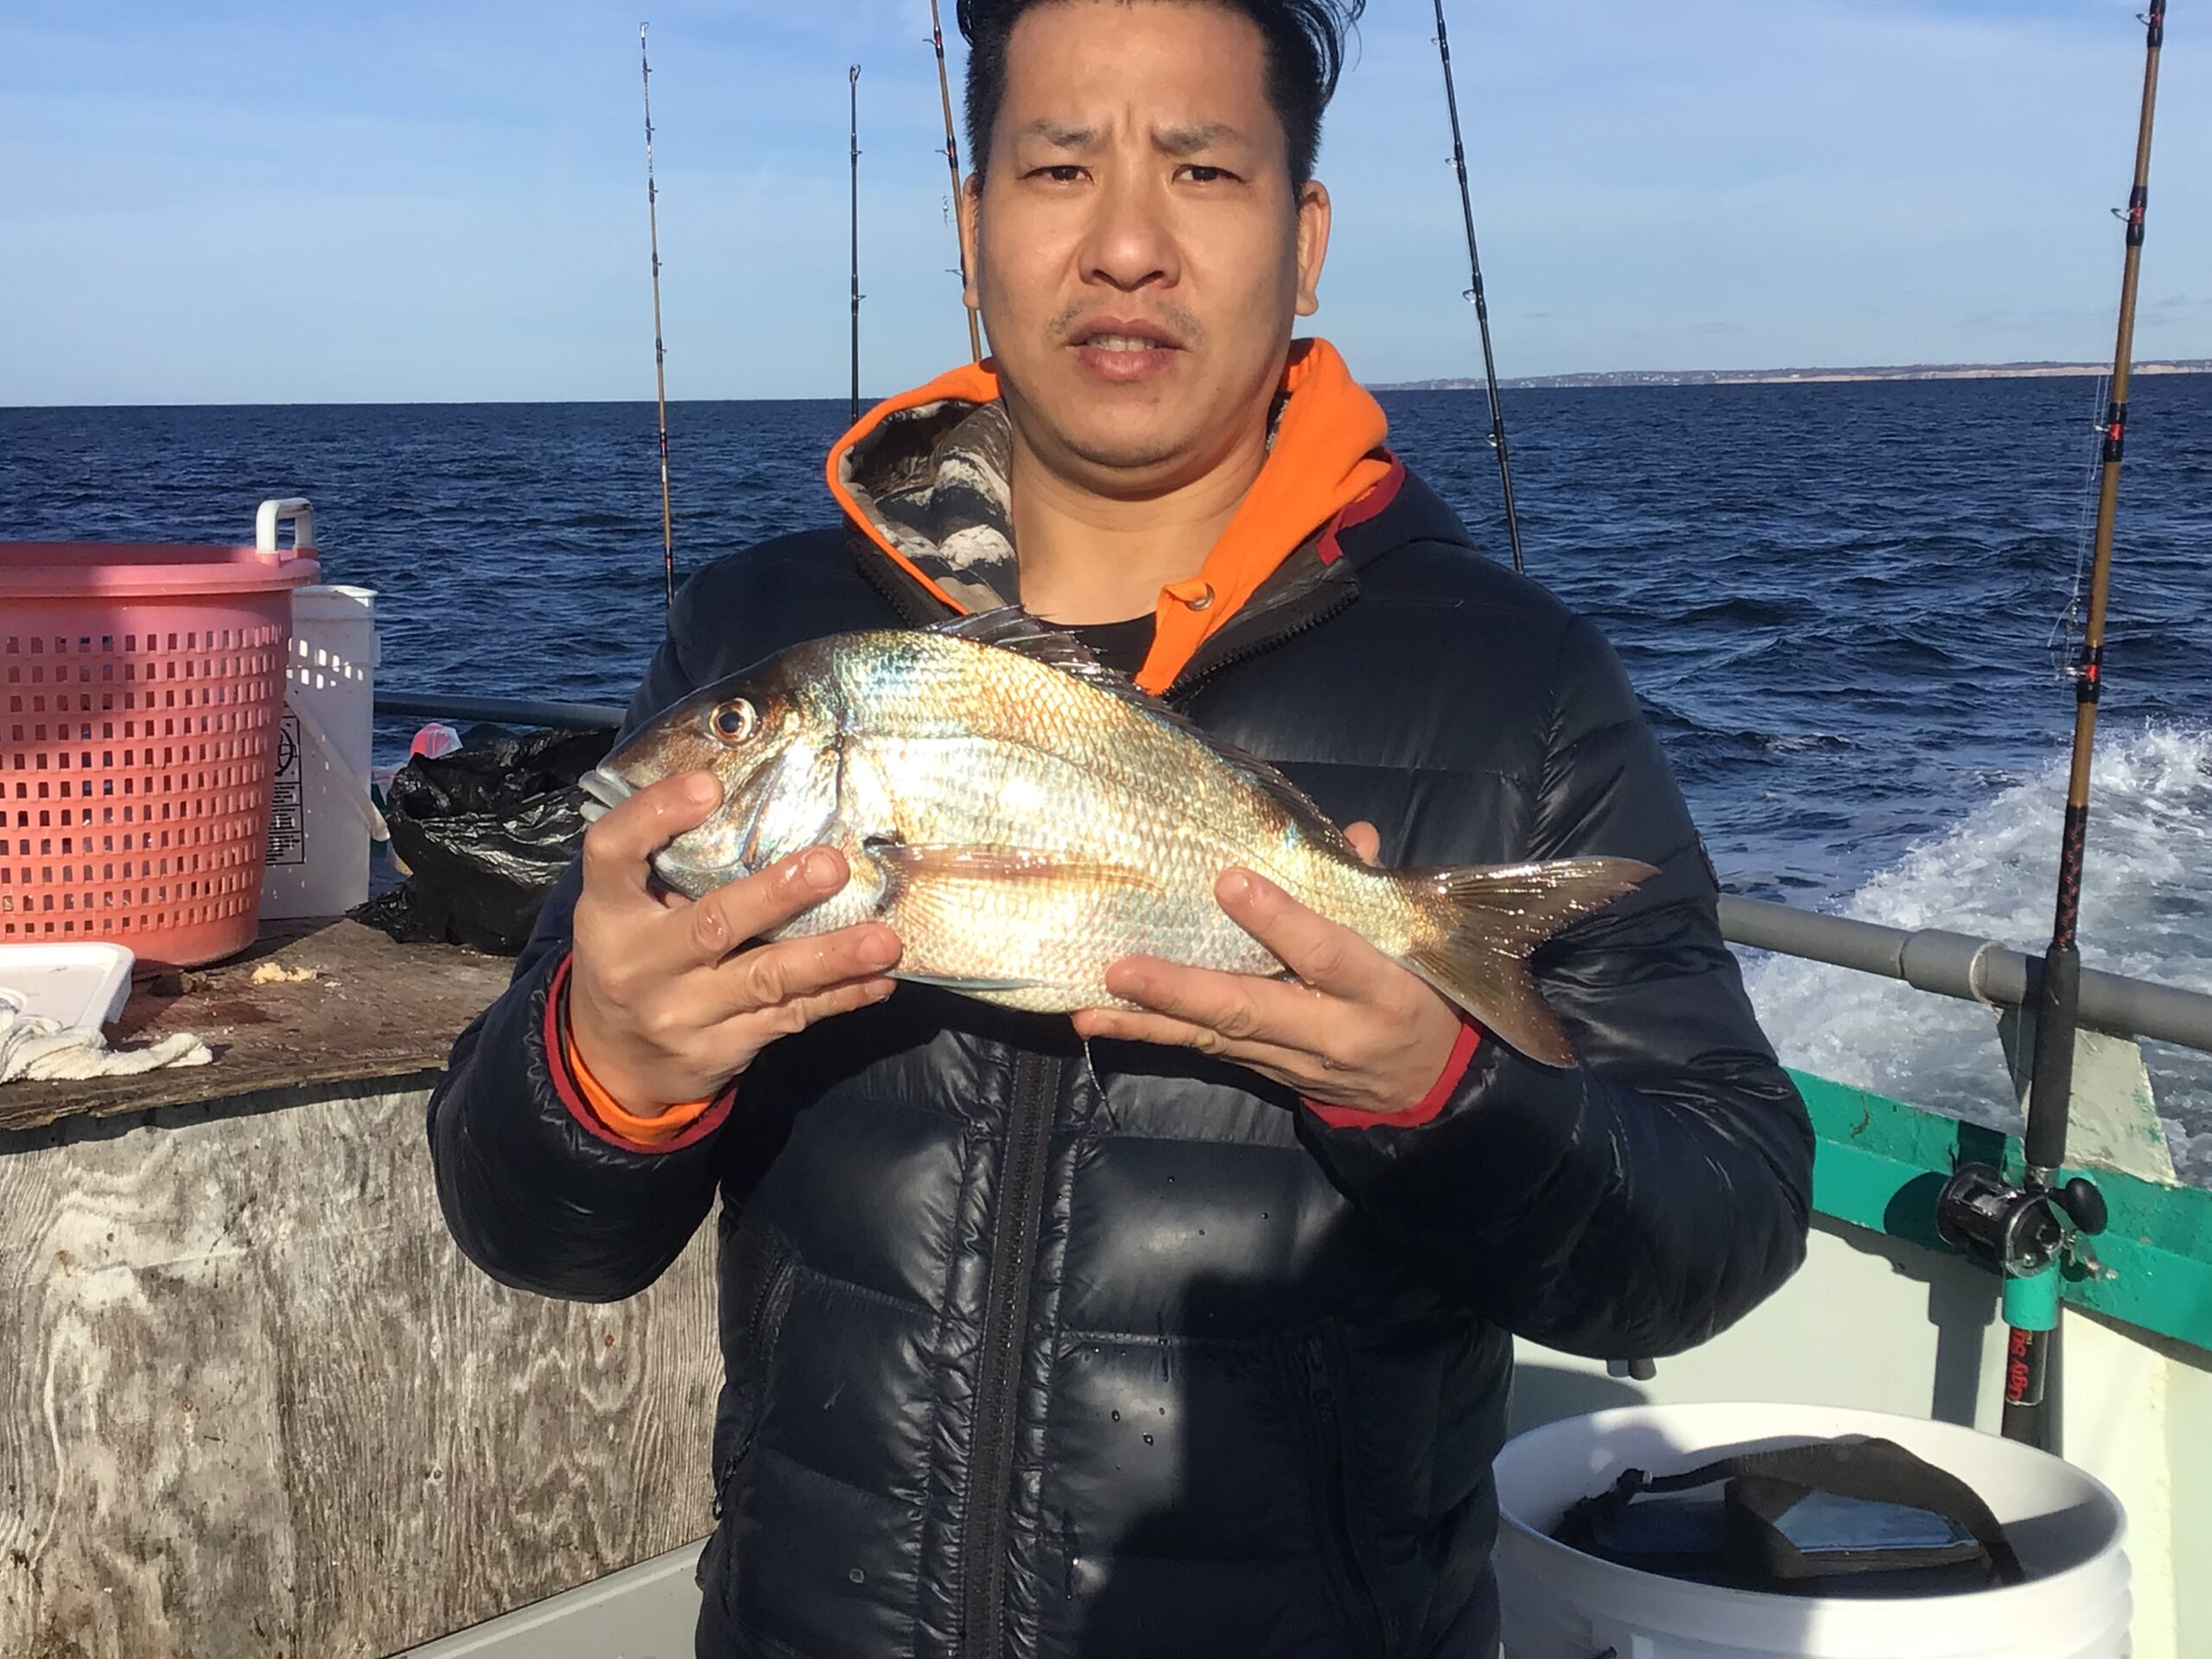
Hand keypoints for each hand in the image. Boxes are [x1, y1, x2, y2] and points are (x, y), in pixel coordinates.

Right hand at [567, 771, 901, 1114]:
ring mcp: (681, 1013)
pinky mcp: (720, 1049)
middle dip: (776, 895)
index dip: (654, 814)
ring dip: (830, 957)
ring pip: (765, 980)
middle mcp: (640, 964)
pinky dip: (839, 997)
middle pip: (711, 924)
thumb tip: (772, 807)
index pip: (613, 852)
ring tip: (884, 941)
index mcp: (608, 912)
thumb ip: (675, 868)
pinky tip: (878, 980)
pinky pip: (789, 1017)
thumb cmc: (636, 957)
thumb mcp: (629, 910)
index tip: (709, 786)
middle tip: (832, 867)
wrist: (614, 1060)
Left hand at [1069, 823, 1466, 1115]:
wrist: (1424, 1086)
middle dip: (1183, 989)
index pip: (1327, 954)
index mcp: (1379, 990)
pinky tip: (1104, 1021)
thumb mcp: (1410, 945)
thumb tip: (1349, 835)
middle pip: (1251, 1008)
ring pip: (1215, 1038)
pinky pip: (1205, 1052)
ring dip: (1149, 1021)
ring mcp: (1293, 1060)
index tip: (1229, 880)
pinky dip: (1153, 1035)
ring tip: (1091, 1004)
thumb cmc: (1415, 995)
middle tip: (1122, 967)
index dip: (1280, 921)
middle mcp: (1332, 1032)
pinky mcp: (1264, 1073)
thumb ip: (1370, 892)